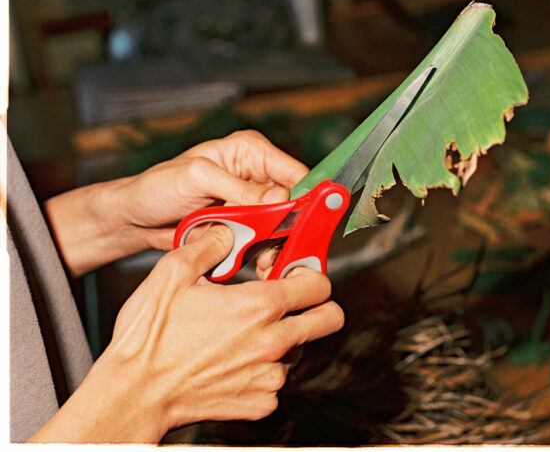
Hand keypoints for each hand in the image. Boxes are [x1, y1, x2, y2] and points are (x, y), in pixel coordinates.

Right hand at [31, 226, 344, 442]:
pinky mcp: (261, 402)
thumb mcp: (172, 273)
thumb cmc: (149, 339)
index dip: (309, 275)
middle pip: (329, 319)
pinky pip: (276, 382)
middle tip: (293, 304)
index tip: (296, 275)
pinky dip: (262, 372)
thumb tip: (228, 232)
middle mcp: (272, 341)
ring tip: (244, 336)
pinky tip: (234, 363)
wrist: (134, 395)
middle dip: (318, 307)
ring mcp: (269, 375)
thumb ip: (209, 244)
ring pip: (300, 351)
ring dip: (283, 341)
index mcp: (258, 306)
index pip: (318, 284)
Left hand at [117, 129, 308, 250]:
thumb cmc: (157, 187)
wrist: (134, 219)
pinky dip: (262, 255)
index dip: (306, 196)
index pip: (294, 172)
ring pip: (281, 227)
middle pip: (292, 203)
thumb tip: (279, 198)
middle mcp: (255, 176)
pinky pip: (264, 242)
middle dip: (290, 228)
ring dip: (275, 246)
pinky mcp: (243, 227)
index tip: (310, 220)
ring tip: (265, 262)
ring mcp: (251, 204)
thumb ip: (240, 188)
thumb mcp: (197, 178)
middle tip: (284, 249)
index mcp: (250, 152)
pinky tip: (257, 264)